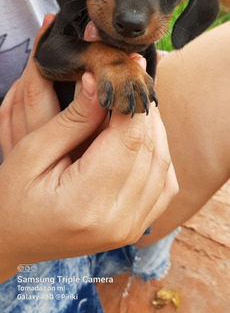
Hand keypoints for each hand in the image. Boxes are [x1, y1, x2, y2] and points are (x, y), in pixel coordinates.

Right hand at [0, 16, 177, 281]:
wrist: (13, 239)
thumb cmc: (13, 197)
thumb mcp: (33, 152)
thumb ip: (73, 118)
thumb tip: (101, 81)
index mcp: (87, 202)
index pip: (130, 137)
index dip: (132, 99)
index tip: (124, 72)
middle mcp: (118, 220)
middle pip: (150, 148)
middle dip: (143, 109)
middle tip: (129, 81)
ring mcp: (130, 228)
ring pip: (163, 163)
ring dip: (153, 128)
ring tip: (132, 104)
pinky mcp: (135, 227)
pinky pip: (164, 184)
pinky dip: (158, 154)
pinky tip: (140, 137)